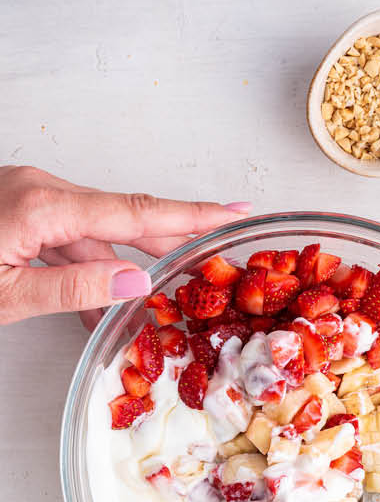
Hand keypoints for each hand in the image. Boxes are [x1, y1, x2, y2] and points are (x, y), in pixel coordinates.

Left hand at [0, 165, 249, 327]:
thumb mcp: (7, 297)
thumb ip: (74, 288)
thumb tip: (136, 280)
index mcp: (42, 205)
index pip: (135, 213)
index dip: (190, 216)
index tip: (234, 212)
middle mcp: (38, 190)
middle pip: (122, 219)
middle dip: (168, 246)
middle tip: (213, 265)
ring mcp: (26, 196)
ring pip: (94, 234)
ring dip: (121, 272)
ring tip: (152, 311)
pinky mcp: (16, 210)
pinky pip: (67, 240)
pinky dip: (87, 271)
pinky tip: (98, 308)